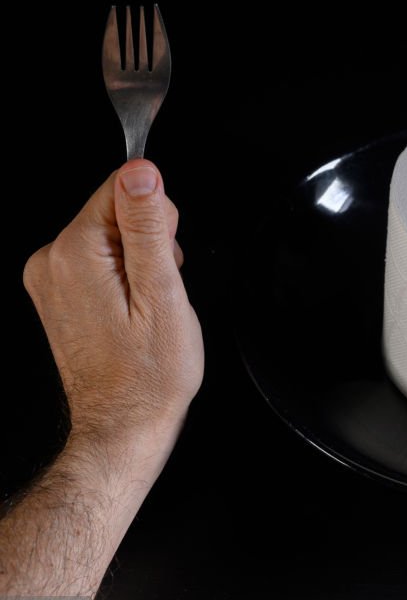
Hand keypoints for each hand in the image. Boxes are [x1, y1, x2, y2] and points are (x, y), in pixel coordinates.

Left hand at [22, 160, 203, 445]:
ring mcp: (50, 278)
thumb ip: (149, 227)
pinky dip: (125, 279)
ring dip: (140, 264)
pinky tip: (132, 313)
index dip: (159, 220)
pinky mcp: (57, 293)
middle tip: (158, 293)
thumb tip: (141, 173)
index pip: (123, 187)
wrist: (122, 426)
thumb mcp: (163, 293)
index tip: (164, 263)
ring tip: (146, 310)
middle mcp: (51, 260)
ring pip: (112, 235)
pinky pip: (101, 260)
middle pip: (116, 210)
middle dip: (151, 243)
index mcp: (75, 253)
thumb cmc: (148, 374)